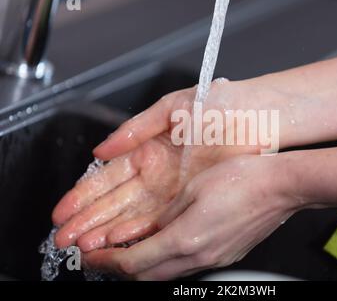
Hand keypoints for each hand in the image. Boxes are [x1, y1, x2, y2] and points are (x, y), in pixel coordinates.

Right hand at [52, 79, 274, 250]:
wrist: (259, 115)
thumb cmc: (220, 104)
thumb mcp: (172, 108)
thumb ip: (136, 127)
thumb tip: (102, 148)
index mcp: (147, 150)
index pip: (106, 178)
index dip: (83, 196)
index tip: (63, 212)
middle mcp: (156, 175)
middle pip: (114, 202)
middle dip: (88, 221)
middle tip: (65, 238)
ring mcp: (173, 190)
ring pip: (132, 215)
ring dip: (107, 231)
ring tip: (85, 246)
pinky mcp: (192, 199)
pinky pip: (160, 220)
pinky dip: (138, 232)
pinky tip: (119, 242)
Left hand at [82, 154, 305, 279]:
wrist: (282, 187)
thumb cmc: (244, 180)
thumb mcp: (194, 188)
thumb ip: (167, 213)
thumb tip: (151, 226)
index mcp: (186, 239)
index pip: (133, 262)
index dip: (106, 260)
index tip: (90, 254)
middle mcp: (199, 257)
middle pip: (146, 276)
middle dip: (118, 268)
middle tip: (101, 256)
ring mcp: (214, 259)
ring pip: (165, 274)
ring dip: (141, 266)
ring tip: (126, 252)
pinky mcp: (224, 255)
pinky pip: (184, 266)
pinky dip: (164, 261)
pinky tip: (161, 246)